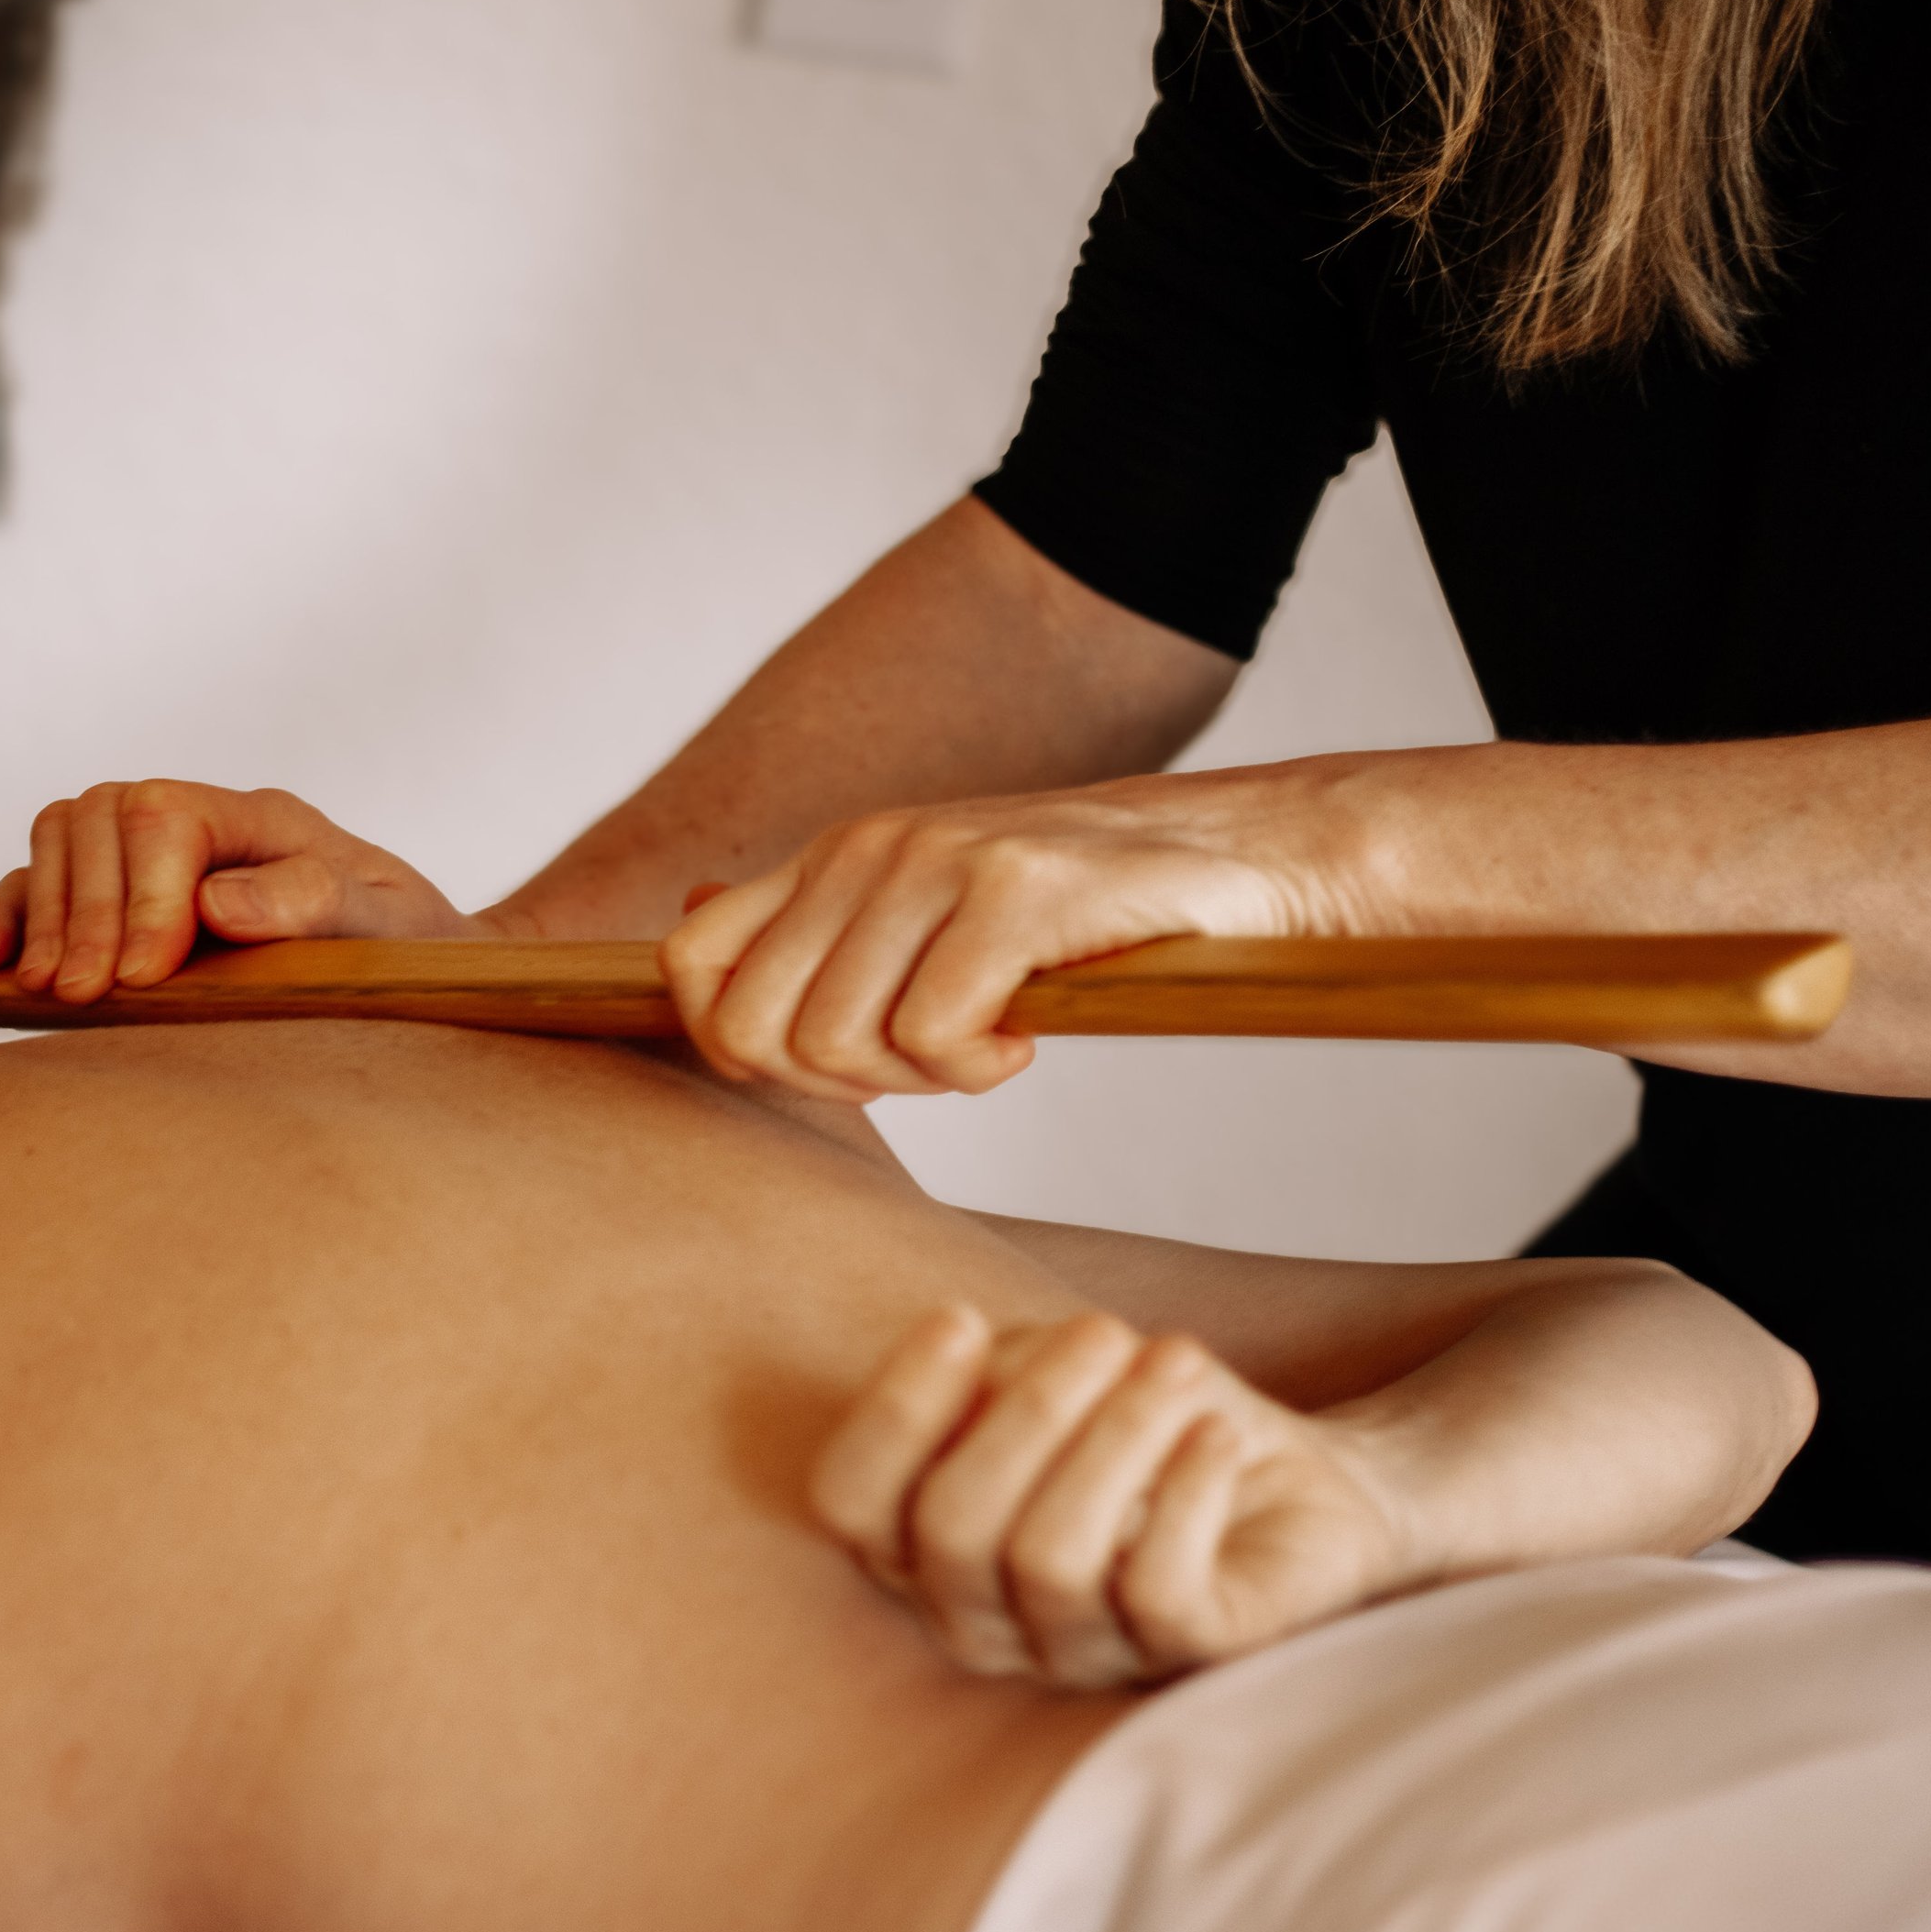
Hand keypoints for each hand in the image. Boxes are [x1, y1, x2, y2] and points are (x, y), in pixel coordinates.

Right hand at [0, 780, 483, 1002]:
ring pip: (61, 839)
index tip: (148, 976)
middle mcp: (200, 822)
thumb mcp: (387, 925)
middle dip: (90, 913)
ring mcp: (152, 854)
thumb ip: (315, 903)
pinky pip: (40, 882)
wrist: (415, 961)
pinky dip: (9, 916)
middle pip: (102, 820)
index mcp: (264, 817)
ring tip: (52, 992)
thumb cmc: (406, 943)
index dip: (146, 893)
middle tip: (87, 996)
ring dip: (46, 915)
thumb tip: (219, 904)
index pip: (170, 818)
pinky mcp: (119, 896)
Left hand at [658, 767, 1382, 1101]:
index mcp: (834, 855)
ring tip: (986, 1039)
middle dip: (833, 1084)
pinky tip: (1028, 1032)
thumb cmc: (1079, 909)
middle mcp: (868, 847)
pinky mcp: (1014, 891)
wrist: (1241, 858)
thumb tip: (689, 925)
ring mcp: (939, 861)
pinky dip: (979, 1069)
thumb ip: (812, 921)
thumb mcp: (926, 902)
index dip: (737, 1047)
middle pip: (755, 1029)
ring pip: (837, 1042)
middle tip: (924, 1064)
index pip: (689, 964)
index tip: (837, 1067)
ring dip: (917, 1078)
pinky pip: (933, 1037)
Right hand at [811, 1307, 1410, 1688]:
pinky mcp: (1182, 1663)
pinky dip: (1188, 1493)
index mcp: (923, 1545)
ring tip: (1176, 1361)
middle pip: (953, 1526)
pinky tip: (1215, 1432)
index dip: (893, 1412)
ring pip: (1052, 1559)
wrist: (1296, 1482)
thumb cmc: (1145, 1417)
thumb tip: (979, 1369)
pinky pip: (1157, 1592)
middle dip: (1030, 1407)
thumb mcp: (1052, 1369)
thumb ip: (992, 1374)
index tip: (961, 1318)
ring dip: (1118, 1436)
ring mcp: (1079, 1653)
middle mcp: (983, 1617)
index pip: (852, 1504)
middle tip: (1105, 1329)